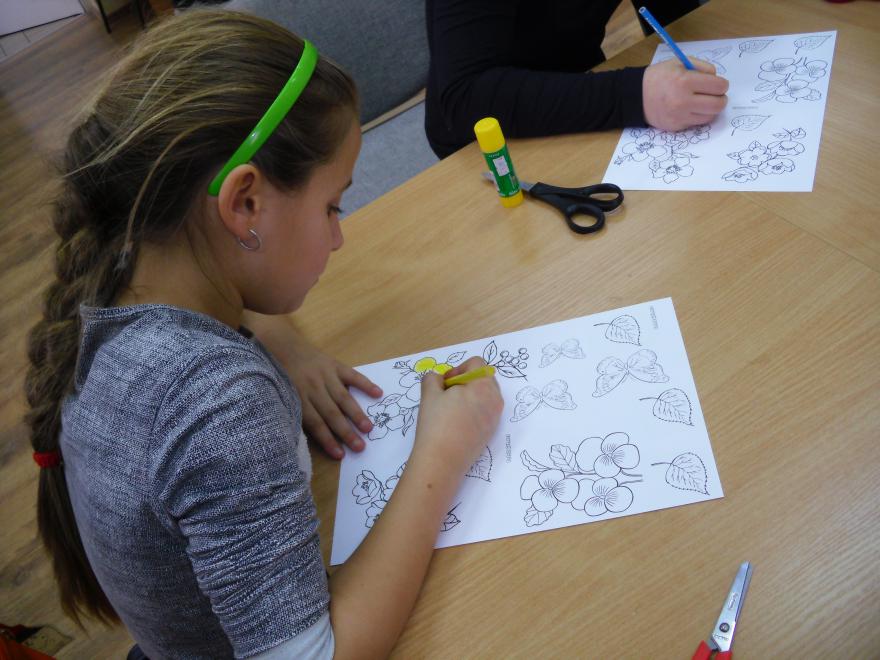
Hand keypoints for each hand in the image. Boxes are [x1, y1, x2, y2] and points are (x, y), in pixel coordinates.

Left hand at [285, 337, 382, 458]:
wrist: (282, 345)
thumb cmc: (283, 377)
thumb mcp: (283, 396)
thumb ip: (298, 413)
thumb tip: (316, 435)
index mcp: (299, 398)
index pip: (315, 423)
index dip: (328, 440)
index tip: (340, 455)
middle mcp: (313, 388)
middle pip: (331, 414)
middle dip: (346, 432)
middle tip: (360, 447)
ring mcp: (325, 375)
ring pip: (343, 398)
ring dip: (357, 413)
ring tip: (368, 428)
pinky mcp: (335, 364)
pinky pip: (353, 375)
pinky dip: (365, 384)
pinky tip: (378, 394)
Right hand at [410, 357, 503, 476]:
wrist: (442, 460)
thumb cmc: (436, 423)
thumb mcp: (429, 394)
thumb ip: (433, 378)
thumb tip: (439, 380)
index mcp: (483, 386)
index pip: (477, 364)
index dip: (458, 368)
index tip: (445, 384)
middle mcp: (495, 400)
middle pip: (484, 378)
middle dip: (465, 381)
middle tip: (446, 394)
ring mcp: (495, 417)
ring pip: (486, 396)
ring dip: (470, 396)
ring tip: (450, 409)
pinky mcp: (491, 432)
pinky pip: (485, 412)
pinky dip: (473, 411)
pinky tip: (456, 423)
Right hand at [642, 58, 728, 130]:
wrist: (636, 96)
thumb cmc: (659, 77)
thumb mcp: (680, 62)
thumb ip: (702, 67)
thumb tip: (717, 79)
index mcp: (685, 81)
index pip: (719, 86)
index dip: (721, 84)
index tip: (717, 84)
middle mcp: (683, 101)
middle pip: (718, 104)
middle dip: (720, 98)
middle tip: (715, 95)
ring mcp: (679, 116)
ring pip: (710, 116)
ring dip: (710, 109)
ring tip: (702, 102)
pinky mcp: (676, 127)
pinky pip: (697, 123)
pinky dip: (698, 116)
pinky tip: (690, 109)